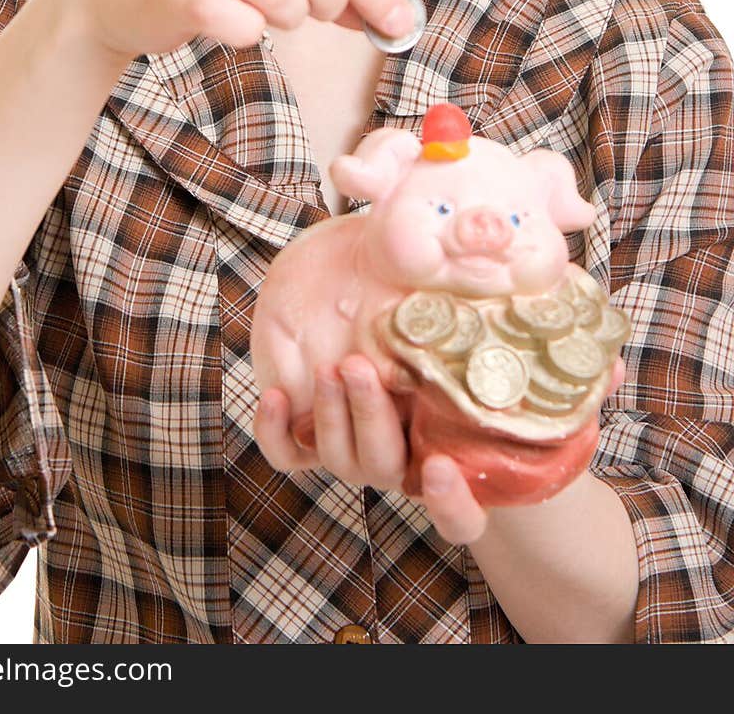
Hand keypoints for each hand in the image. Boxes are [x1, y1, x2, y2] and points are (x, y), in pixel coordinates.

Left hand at [253, 353, 628, 546]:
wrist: (447, 386)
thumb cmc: (495, 394)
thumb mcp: (540, 392)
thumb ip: (576, 383)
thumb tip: (611, 367)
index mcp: (459, 473)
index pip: (459, 516)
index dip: (450, 505)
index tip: (441, 471)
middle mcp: (408, 471)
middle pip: (381, 468)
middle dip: (369, 420)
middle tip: (364, 368)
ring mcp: (364, 458)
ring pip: (337, 458)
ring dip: (331, 413)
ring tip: (335, 364)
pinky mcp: (322, 441)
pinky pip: (290, 455)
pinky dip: (274, 432)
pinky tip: (271, 395)